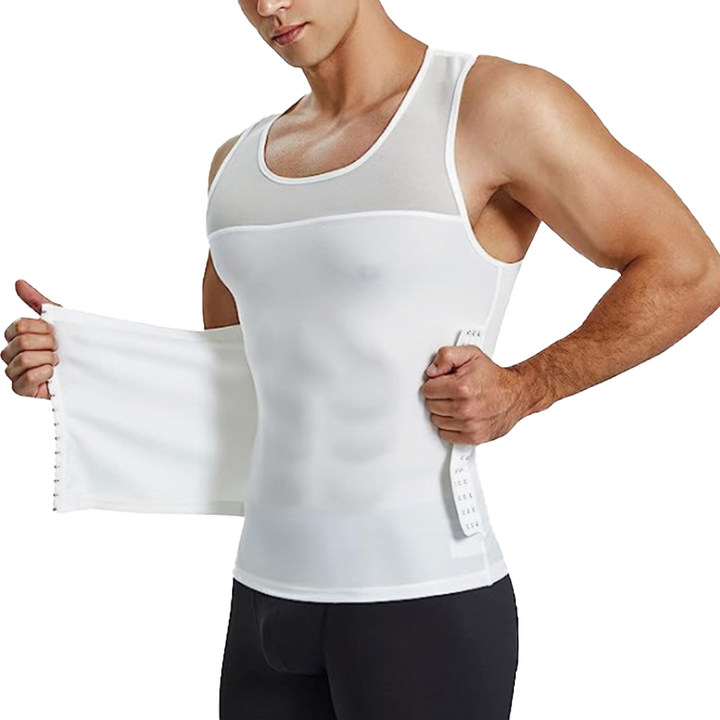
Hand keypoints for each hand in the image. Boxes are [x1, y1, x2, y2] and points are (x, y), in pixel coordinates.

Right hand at [2, 279, 61, 399]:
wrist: (87, 367)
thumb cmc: (69, 344)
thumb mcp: (57, 319)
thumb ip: (37, 300)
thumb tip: (19, 283)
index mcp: (15, 335)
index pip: (19, 326)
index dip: (42, 328)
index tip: (55, 333)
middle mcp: (10, 353)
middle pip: (22, 342)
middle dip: (48, 344)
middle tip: (58, 349)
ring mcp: (14, 372)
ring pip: (24, 359)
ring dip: (48, 359)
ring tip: (56, 361)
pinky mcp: (21, 389)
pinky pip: (27, 378)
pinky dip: (45, 373)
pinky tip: (53, 373)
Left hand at [420, 344, 524, 444]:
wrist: (516, 394)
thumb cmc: (494, 378)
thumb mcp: (471, 354)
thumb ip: (446, 356)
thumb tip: (431, 371)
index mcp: (462, 388)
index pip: (427, 390)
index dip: (433, 384)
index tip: (442, 383)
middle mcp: (465, 408)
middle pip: (431, 406)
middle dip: (438, 397)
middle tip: (451, 392)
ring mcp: (469, 424)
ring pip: (436, 421)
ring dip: (443, 413)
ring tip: (456, 403)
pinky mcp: (473, 437)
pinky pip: (446, 435)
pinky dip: (449, 427)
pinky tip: (458, 416)